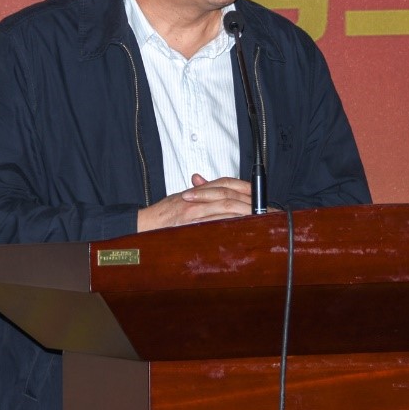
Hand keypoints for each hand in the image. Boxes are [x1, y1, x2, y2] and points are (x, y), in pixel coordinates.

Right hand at [136, 174, 253, 230]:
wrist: (143, 223)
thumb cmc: (163, 214)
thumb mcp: (184, 200)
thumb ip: (202, 194)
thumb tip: (219, 192)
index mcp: (198, 191)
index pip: (226, 183)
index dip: (245, 186)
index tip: (258, 193)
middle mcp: (197, 197)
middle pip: (229, 194)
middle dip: (249, 202)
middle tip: (264, 210)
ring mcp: (194, 210)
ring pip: (225, 206)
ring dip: (244, 212)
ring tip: (259, 218)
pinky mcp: (190, 223)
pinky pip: (213, 221)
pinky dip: (228, 223)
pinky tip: (240, 227)